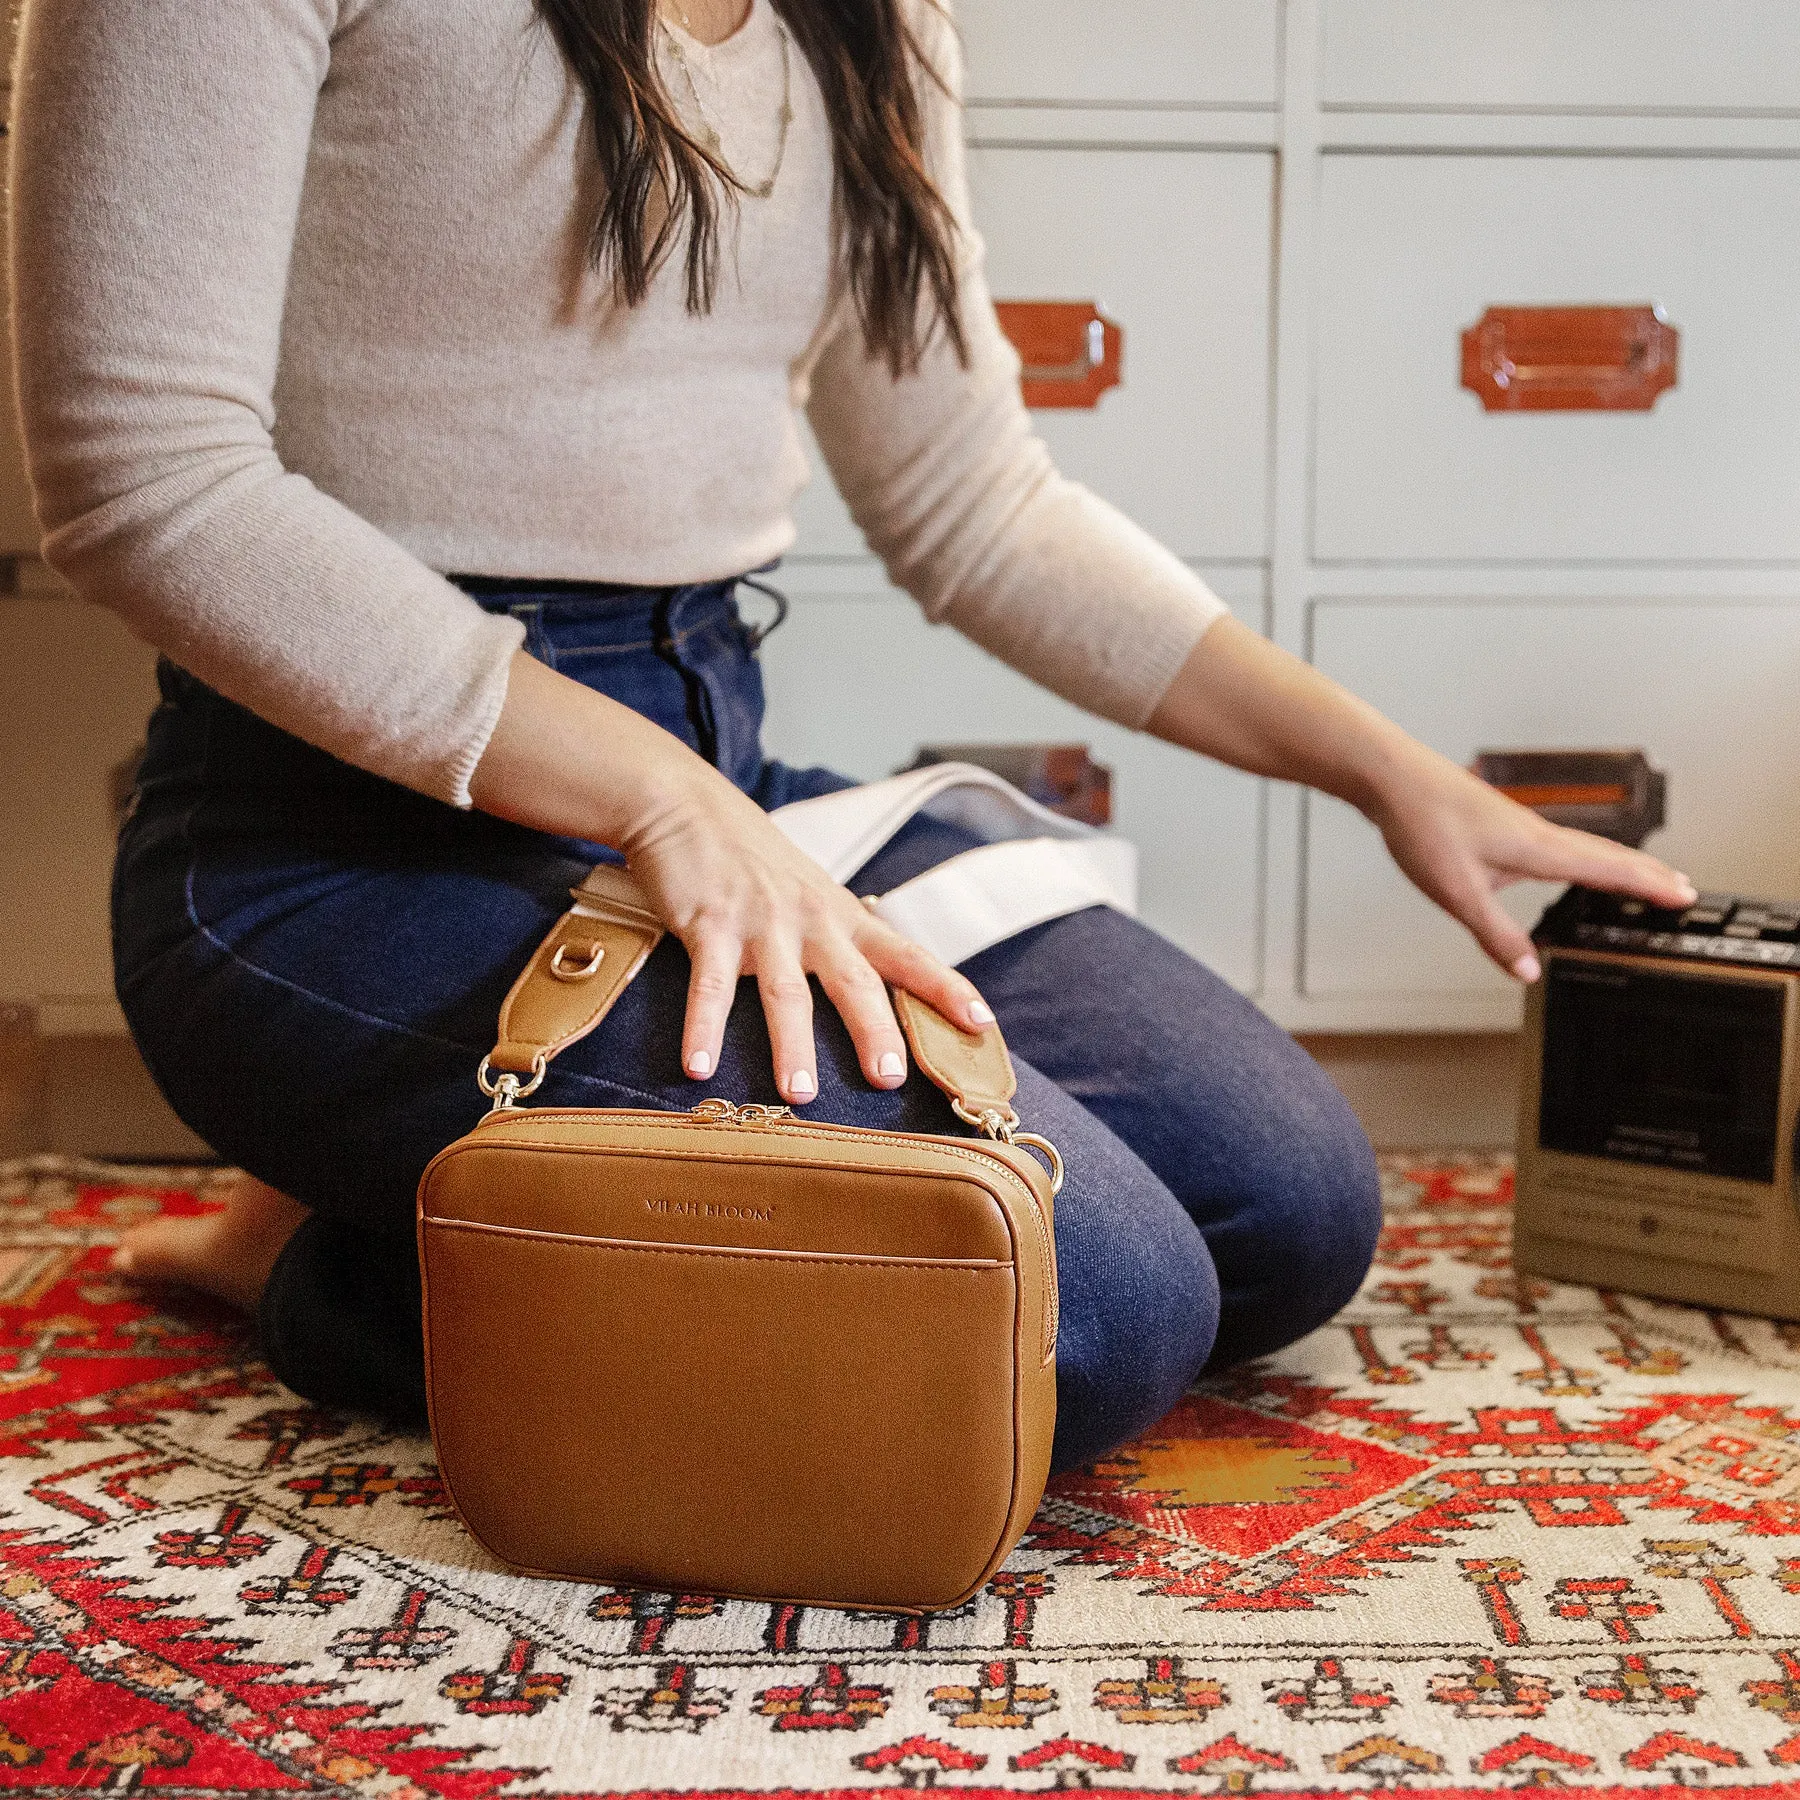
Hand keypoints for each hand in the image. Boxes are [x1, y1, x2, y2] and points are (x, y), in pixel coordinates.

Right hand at [621, 764, 993, 1103]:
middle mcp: (813, 922)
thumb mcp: (812, 896)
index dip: (946, 989)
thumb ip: (841, 943)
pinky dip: (704, 1028)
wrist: (688, 807)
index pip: (907, 956)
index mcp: (844, 918)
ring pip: (785, 992)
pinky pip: (711, 987)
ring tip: (799, 1094)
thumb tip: (877, 1001)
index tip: (982, 1025)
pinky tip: (699, 1066)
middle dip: (875, 1031)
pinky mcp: (710, 926)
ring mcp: (762, 924)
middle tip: (889, 1080)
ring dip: (793, 1045)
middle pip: (854, 982)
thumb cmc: (755, 863)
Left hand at [1365, 740, 1697, 980]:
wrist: (1393, 781)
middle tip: (1683, 887)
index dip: (1650, 888)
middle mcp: (1538, 833)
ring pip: (1585, 846)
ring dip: (1619, 863)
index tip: (1685, 897)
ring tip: (1642, 877)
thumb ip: (1495, 935)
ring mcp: (1521, 825)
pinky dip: (1584, 854)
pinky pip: (1560, 841)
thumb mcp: (1458, 894)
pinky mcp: (1502, 822)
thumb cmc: (1423, 824)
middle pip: (1608, 855)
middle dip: (1647, 874)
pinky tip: (1569, 862)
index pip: (1609, 872)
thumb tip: (1527, 970)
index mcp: (1539, 850)